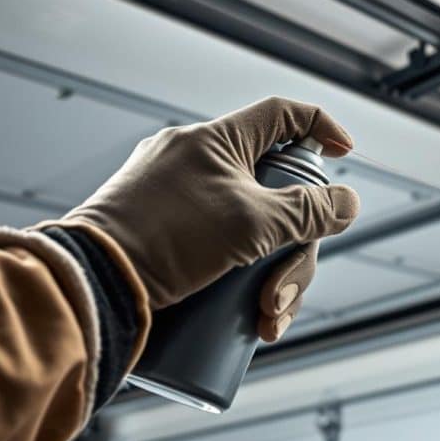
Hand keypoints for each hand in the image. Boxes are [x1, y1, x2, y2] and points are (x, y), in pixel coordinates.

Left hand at [61, 97, 359, 340]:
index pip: (282, 115)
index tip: (346, 155)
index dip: (321, 127)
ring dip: (273, 280)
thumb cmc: (165, 240)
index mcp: (216, 141)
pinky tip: (249, 324)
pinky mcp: (164, 234)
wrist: (90, 283)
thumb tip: (349, 203)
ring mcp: (179, 199)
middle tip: (284, 291)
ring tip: (265, 321)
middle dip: (295, 252)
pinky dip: (243, 282)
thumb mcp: (253, 224)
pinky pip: (222, 248)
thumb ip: (309, 211)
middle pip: (278, 195)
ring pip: (255, 232)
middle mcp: (197, 163)